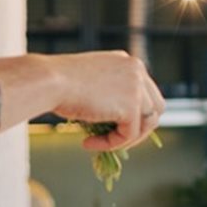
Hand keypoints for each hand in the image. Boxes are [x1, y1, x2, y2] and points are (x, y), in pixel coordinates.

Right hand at [50, 51, 165, 151]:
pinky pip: (129, 135)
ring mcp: (137, 87)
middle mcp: (137, 70)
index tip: (115, 126)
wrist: (49, 81)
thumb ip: (109, 95)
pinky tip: (89, 143)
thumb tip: (117, 123)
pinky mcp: (131, 107)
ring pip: (147, 124)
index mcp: (128, 62)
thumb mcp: (90, 83)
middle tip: (116, 140)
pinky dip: (111, 145)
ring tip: (102, 144)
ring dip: (126, 139)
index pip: (146, 92)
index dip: (135, 114)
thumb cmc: (57, 83)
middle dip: (139, 127)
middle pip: (156, 107)